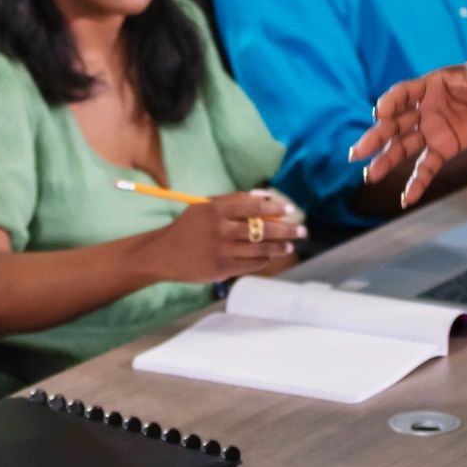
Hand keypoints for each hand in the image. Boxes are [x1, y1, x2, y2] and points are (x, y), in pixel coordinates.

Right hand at [147, 189, 303, 282]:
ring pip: (261, 249)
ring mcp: (223, 250)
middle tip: (302, 230)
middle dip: (287, 230)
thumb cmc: (189, 227)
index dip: (275, 209)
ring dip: (279, 247)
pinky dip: (264, 260)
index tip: (290, 211)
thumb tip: (264, 197)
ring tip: (290, 246)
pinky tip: (271, 256)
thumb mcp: (205, 206)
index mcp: (217, 210)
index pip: (254, 207)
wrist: (164, 253)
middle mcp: (221, 229)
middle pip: (262, 229)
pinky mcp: (223, 268)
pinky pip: (252, 264)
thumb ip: (232, 200)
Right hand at [349, 59, 466, 205]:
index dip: (392, 102)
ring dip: (386, 161)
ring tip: (370, 176)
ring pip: (403, 148)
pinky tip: (406, 200)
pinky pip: (427, 167)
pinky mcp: (441, 149)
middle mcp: (421, 110)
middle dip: (376, 138)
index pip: (404, 94)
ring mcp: (429, 132)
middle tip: (357, 152)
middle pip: (394, 125)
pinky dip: (418, 183)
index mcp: (427, 87)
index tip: (380, 112)